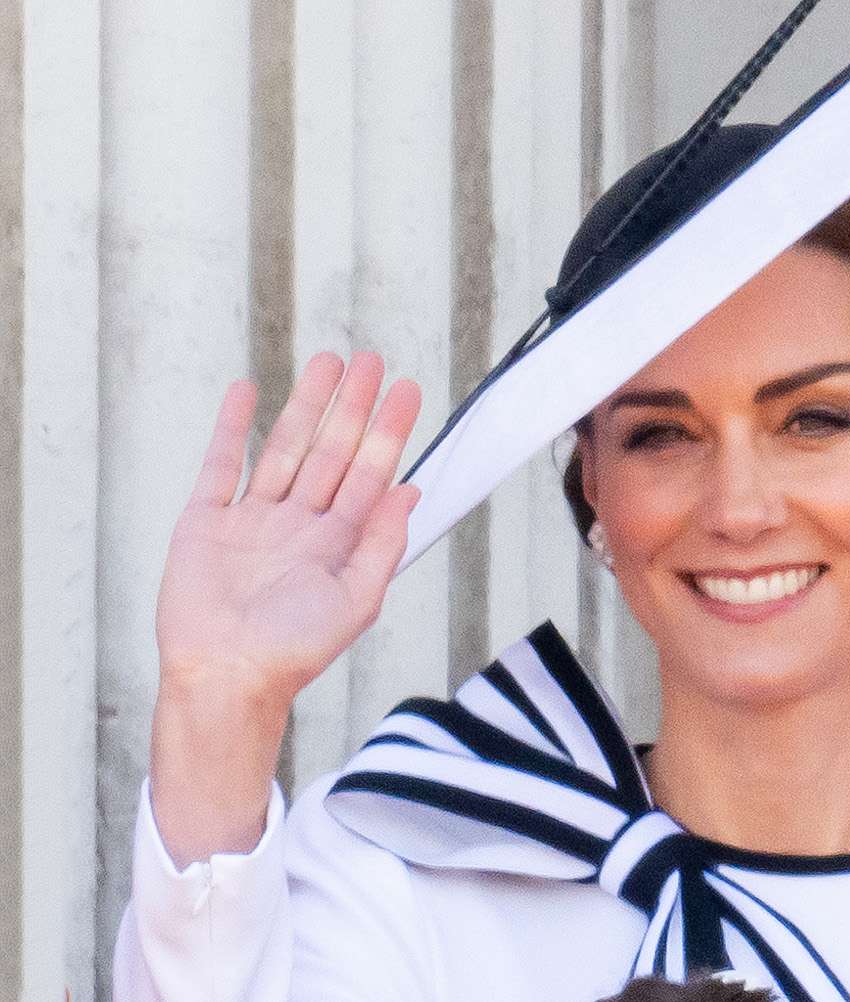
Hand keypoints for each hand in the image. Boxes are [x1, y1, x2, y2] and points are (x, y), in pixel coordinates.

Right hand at [149, 352, 420, 864]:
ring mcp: (253, 520)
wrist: (227, 677)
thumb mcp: (356, 598)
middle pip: (332, 450)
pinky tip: (247, 392)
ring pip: (285, 448)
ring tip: (327, 361)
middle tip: (370, 359)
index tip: (407, 389)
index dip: (388, 431)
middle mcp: (300, 524)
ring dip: (305, 405)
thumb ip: (383, 543)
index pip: (371, 473)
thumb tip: (413, 489)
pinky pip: (222, 466)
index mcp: (338, 543)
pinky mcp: (207, 523)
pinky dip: (233, 429)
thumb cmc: (296, 650)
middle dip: (351, 405)